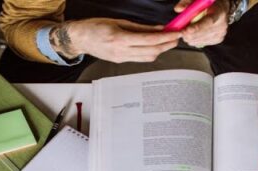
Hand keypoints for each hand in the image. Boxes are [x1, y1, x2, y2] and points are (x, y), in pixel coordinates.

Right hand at [52, 18, 180, 62]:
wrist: (80, 39)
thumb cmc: (95, 26)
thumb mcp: (118, 21)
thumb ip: (140, 27)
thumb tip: (159, 29)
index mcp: (120, 39)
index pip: (149, 40)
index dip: (165, 38)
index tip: (176, 34)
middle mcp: (121, 52)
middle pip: (151, 52)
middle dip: (166, 46)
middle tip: (177, 38)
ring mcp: (121, 59)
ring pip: (147, 58)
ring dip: (160, 51)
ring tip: (168, 42)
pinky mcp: (120, 62)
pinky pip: (140, 59)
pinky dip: (150, 52)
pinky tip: (155, 46)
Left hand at [176, 0, 229, 47]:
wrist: (221, 8)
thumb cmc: (209, 3)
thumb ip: (187, 2)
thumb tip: (179, 9)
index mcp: (219, 12)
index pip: (208, 22)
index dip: (197, 27)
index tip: (187, 29)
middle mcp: (222, 25)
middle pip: (202, 34)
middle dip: (189, 34)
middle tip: (180, 31)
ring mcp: (220, 33)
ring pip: (199, 40)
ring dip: (189, 37)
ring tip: (186, 29)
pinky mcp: (217, 40)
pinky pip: (200, 43)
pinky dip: (193, 39)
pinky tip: (193, 33)